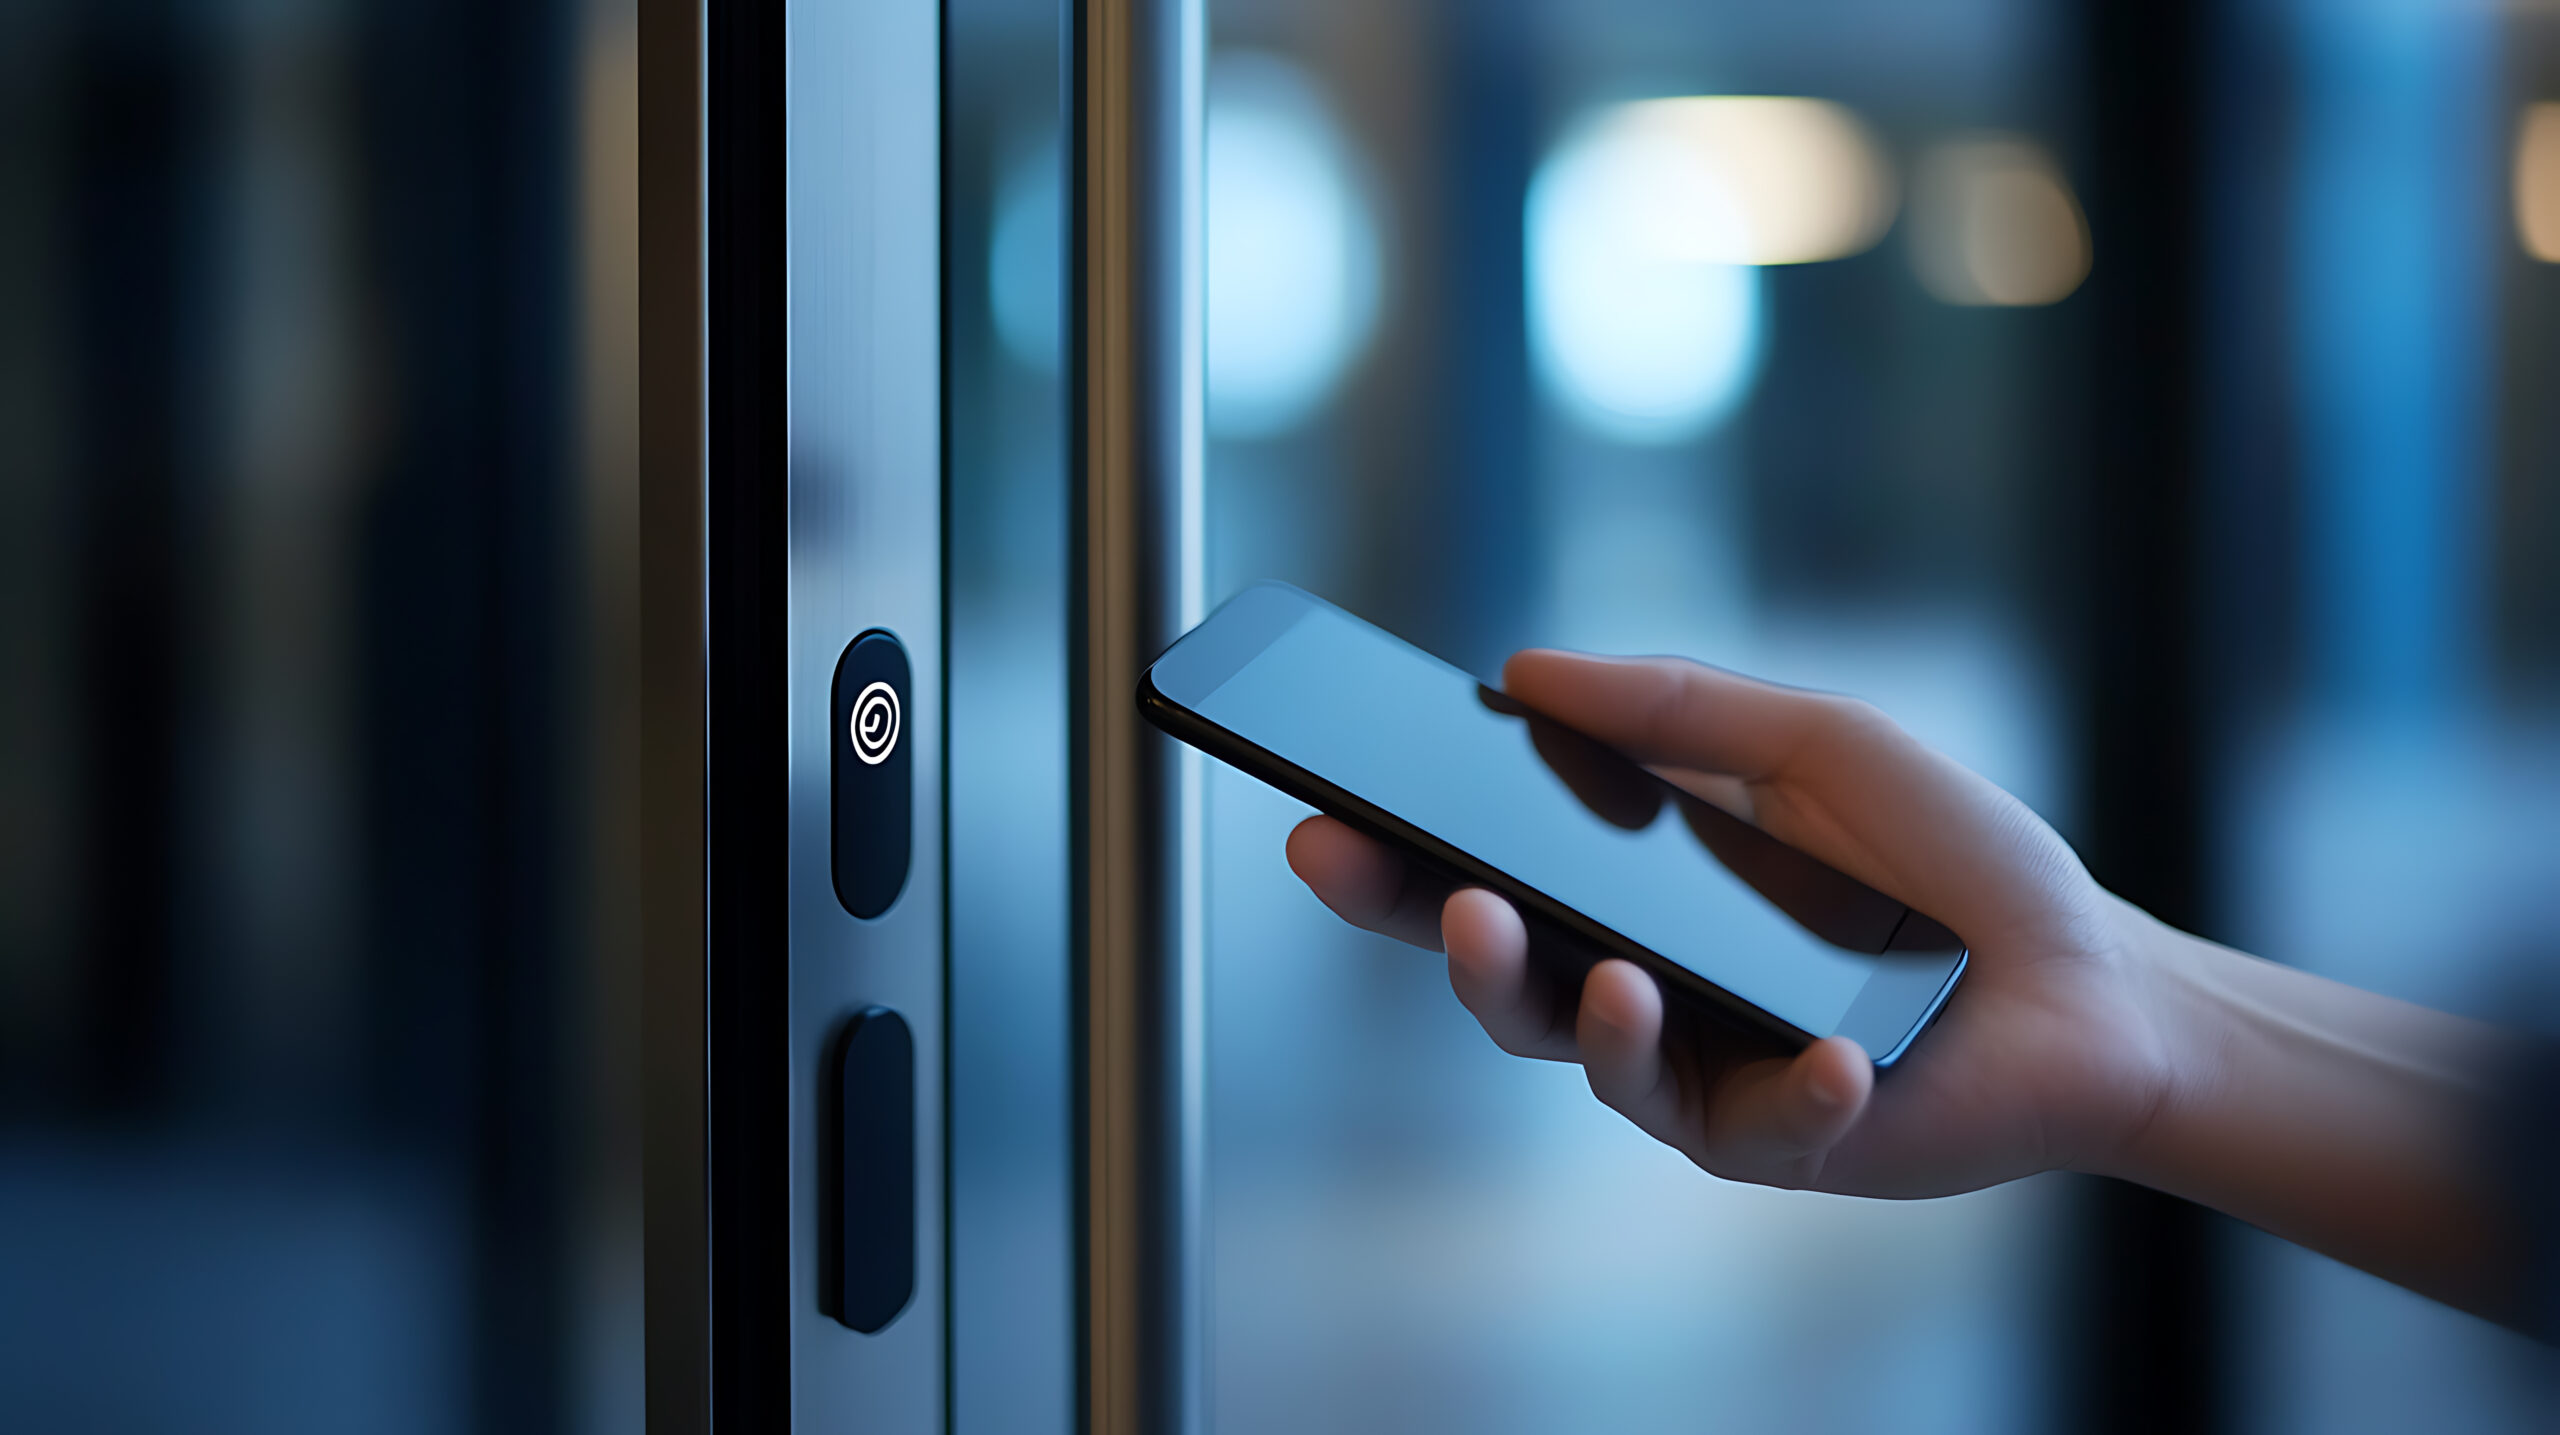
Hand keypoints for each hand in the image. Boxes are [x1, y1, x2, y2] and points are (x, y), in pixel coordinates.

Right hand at [1286, 648, 2183, 1198]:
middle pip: (1503, 984)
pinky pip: (1764, 1130)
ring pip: (1601, 1064)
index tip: (1322, 817)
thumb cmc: (1945, 858)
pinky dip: (1796, 1093)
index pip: (1477, 878)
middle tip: (1445, 906)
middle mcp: (1640, 991)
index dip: (1392, 861)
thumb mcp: (1813, 743)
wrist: (2086, 975)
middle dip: (1452, 948)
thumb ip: (1676, 709)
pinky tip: (1833, 1058)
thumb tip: (1520, 668)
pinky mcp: (1791, 1140)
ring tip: (1610, 978)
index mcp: (1622, 897)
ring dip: (1591, 1024)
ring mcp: (1706, 1073)